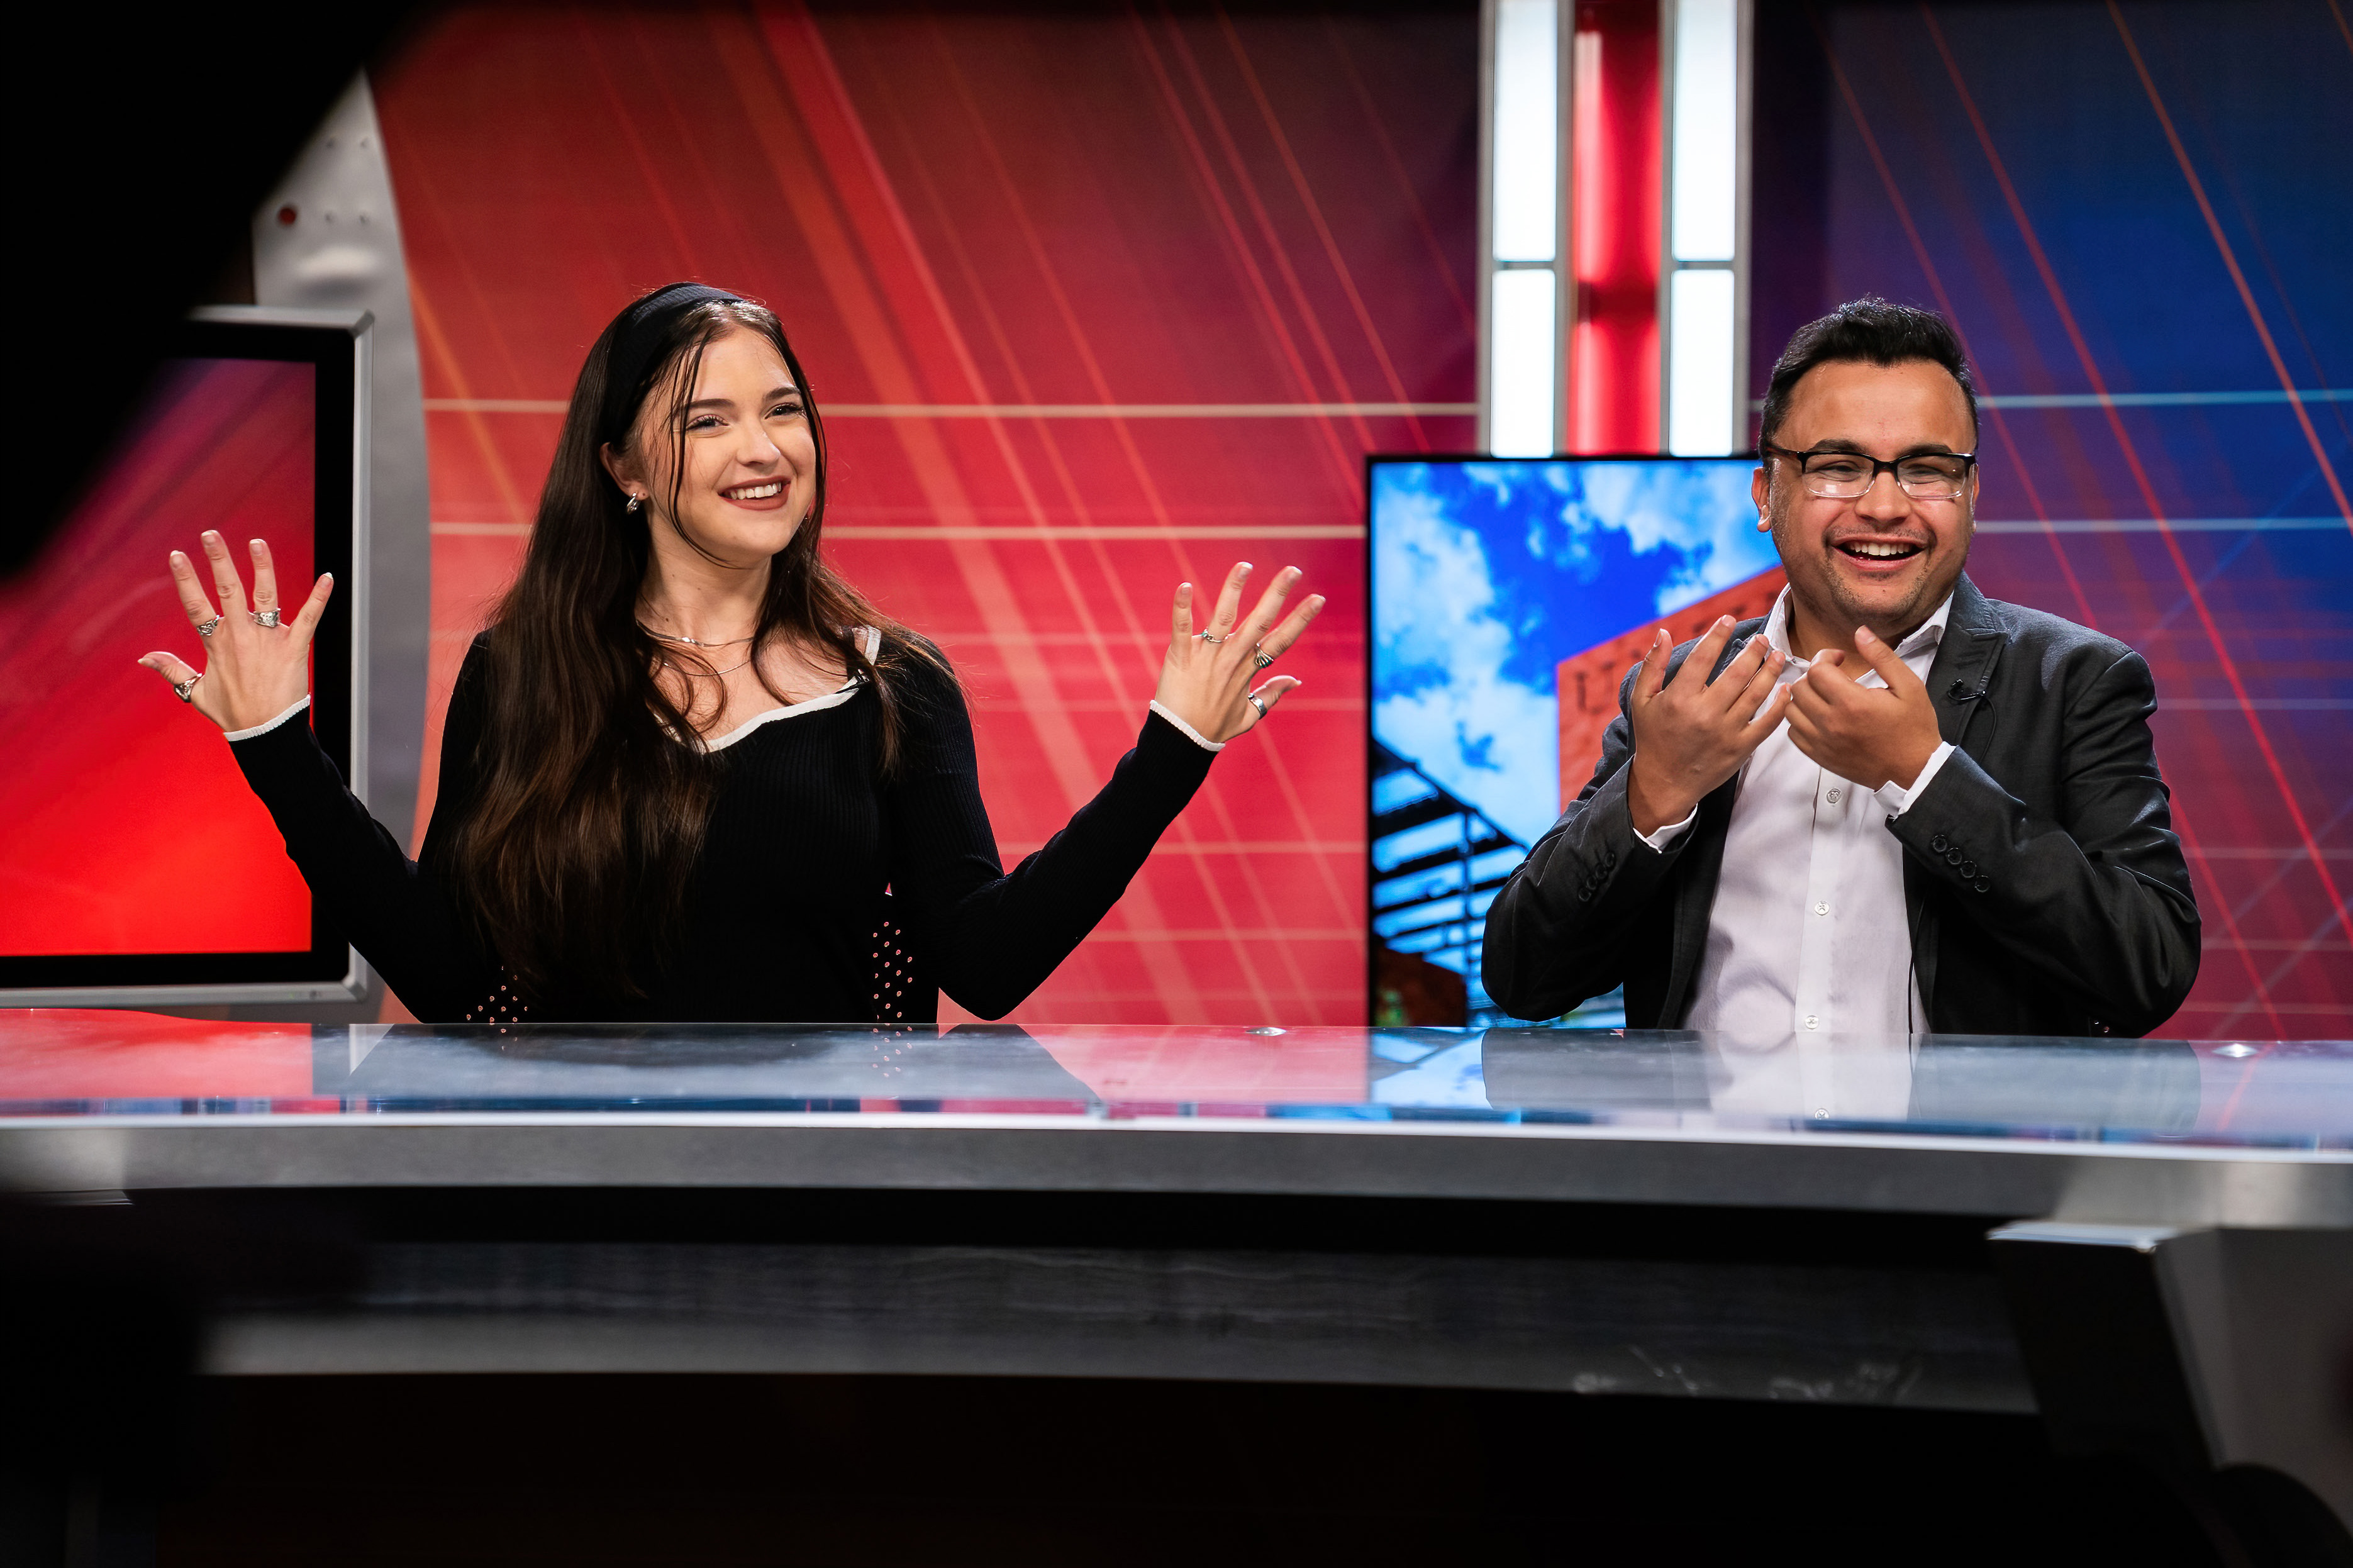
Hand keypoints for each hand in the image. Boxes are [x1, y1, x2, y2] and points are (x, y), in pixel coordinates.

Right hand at [137, 531, 332, 732]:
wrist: (266, 733)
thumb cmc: (233, 713)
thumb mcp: (196, 692)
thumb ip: (172, 670)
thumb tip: (143, 657)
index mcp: (216, 643)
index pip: (196, 604)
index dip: (185, 579)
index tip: (176, 554)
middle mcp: (242, 636)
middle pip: (228, 590)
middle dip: (219, 560)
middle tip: (211, 534)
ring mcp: (269, 639)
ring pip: (266, 595)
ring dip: (262, 567)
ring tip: (257, 542)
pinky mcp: (295, 647)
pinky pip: (310, 618)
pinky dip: (319, 597)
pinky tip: (328, 577)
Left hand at [1155, 562, 1323, 741]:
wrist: (1180, 741)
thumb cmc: (1213, 727)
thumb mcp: (1249, 714)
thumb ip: (1272, 694)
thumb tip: (1296, 681)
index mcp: (1248, 670)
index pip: (1281, 640)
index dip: (1300, 619)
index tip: (1318, 598)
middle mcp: (1231, 659)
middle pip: (1259, 621)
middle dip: (1277, 594)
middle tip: (1293, 570)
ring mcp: (1206, 657)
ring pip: (1223, 617)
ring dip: (1234, 589)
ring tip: (1245, 565)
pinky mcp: (1181, 656)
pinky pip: (1180, 628)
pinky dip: (1182, 607)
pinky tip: (1185, 585)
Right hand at [1625, 615, 1792, 833]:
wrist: (1665, 783)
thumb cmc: (1654, 738)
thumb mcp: (1641, 700)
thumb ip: (1652, 665)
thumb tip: (1663, 632)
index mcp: (1679, 698)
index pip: (1703, 657)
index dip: (1718, 634)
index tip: (1729, 618)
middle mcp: (1704, 713)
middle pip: (1737, 672)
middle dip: (1754, 650)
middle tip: (1763, 639)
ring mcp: (1725, 732)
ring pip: (1756, 694)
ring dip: (1770, 671)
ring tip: (1778, 656)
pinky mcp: (1740, 749)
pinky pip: (1767, 723)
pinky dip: (1779, 705)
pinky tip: (1785, 689)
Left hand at [1784, 626, 1942, 790]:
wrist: (1913, 770)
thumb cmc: (1914, 727)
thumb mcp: (1908, 686)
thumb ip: (1882, 657)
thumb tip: (1860, 632)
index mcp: (1852, 702)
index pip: (1817, 670)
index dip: (1825, 657)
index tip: (1840, 659)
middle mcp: (1831, 722)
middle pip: (1799, 687)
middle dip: (1814, 674)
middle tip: (1832, 675)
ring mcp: (1822, 742)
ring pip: (1791, 710)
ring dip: (1803, 696)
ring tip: (1822, 694)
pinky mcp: (1819, 756)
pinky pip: (1793, 733)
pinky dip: (1800, 720)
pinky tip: (1817, 715)